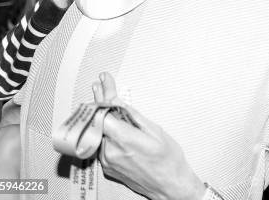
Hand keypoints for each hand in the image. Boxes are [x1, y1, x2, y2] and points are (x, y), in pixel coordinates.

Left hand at [92, 73, 205, 199]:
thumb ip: (133, 116)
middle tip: (99, 85)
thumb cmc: (169, 161)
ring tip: (104, 98)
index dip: (103, 95)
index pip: (104, 112)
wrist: (170, 186)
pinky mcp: (107, 166)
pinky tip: (110, 121)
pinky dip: (105, 131)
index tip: (105, 82)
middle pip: (99, 120)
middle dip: (99, 100)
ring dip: (101, 114)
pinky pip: (102, 143)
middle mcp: (112, 151)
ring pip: (99, 132)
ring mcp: (107, 160)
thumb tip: (118, 103)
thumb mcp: (156, 131)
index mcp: (125, 140)